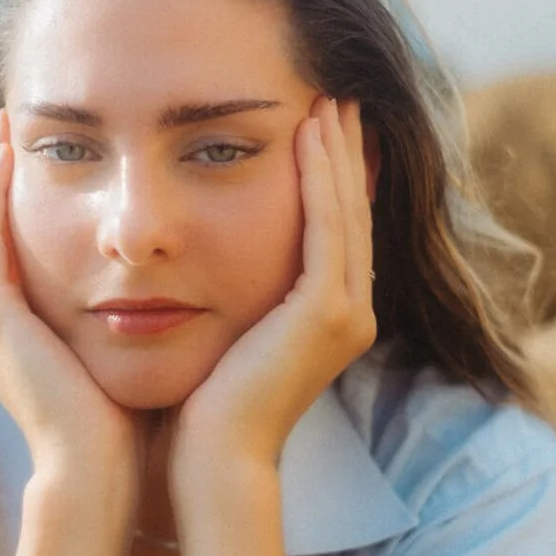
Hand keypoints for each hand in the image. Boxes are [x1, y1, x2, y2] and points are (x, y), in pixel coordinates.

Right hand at [0, 110, 142, 488]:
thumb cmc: (123, 422)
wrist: (98, 473)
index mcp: (11, 330)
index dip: (16, 196)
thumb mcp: (117, 348)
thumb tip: (163, 279)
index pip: (8, 245)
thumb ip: (121, 311)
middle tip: (7, 119)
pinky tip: (9, 153)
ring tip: (4, 123)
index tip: (37, 148)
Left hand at [172, 95, 375, 473]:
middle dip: (344, 151)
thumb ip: (234, 293)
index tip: (317, 122)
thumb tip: (203, 258)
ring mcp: (347, 314)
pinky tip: (306, 134)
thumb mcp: (227, 335)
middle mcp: (351, 314)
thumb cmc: (204, 408)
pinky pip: (328, 228)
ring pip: (346, 212)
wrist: (212, 462)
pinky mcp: (327, 314)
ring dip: (337, 152)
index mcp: (330, 320)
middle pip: (352, 212)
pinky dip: (320, 178)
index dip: (332, 174)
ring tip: (327, 98)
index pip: (337, 230)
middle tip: (335, 93)